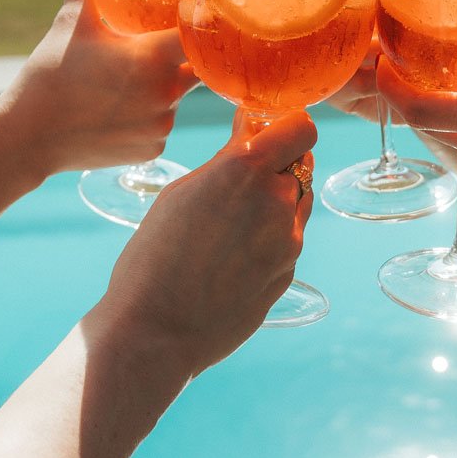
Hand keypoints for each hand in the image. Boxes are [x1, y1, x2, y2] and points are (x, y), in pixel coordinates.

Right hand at [0, 0, 198, 177]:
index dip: (202, 26)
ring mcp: (161, 125)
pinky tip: (119, 113)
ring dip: (162, 90)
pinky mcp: (152, 149)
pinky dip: (148, 119)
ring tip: (125, 86)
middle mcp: (166, 94)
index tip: (196, 19)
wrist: (30, 137)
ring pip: (176, 100)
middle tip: (157, 51)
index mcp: (153, 58)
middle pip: (195, 69)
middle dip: (181, 59)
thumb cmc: (51, 76)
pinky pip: (161, 127)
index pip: (199, 36)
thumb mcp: (69, 24)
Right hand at [99, 108, 317, 375]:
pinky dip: (270, 237)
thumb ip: (227, 158)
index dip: (288, 125)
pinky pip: (287, 239)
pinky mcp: (289, 272)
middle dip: (277, 164)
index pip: (302, 126)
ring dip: (275, 201)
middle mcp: (278, 200)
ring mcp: (289, 240)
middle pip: (300, 163)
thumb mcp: (182, 191)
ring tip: (230, 224)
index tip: (268, 130)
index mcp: (248, 169)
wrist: (156, 332)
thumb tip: (250, 127)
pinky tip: (231, 256)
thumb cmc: (154, 256)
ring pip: (296, 202)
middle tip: (241, 178)